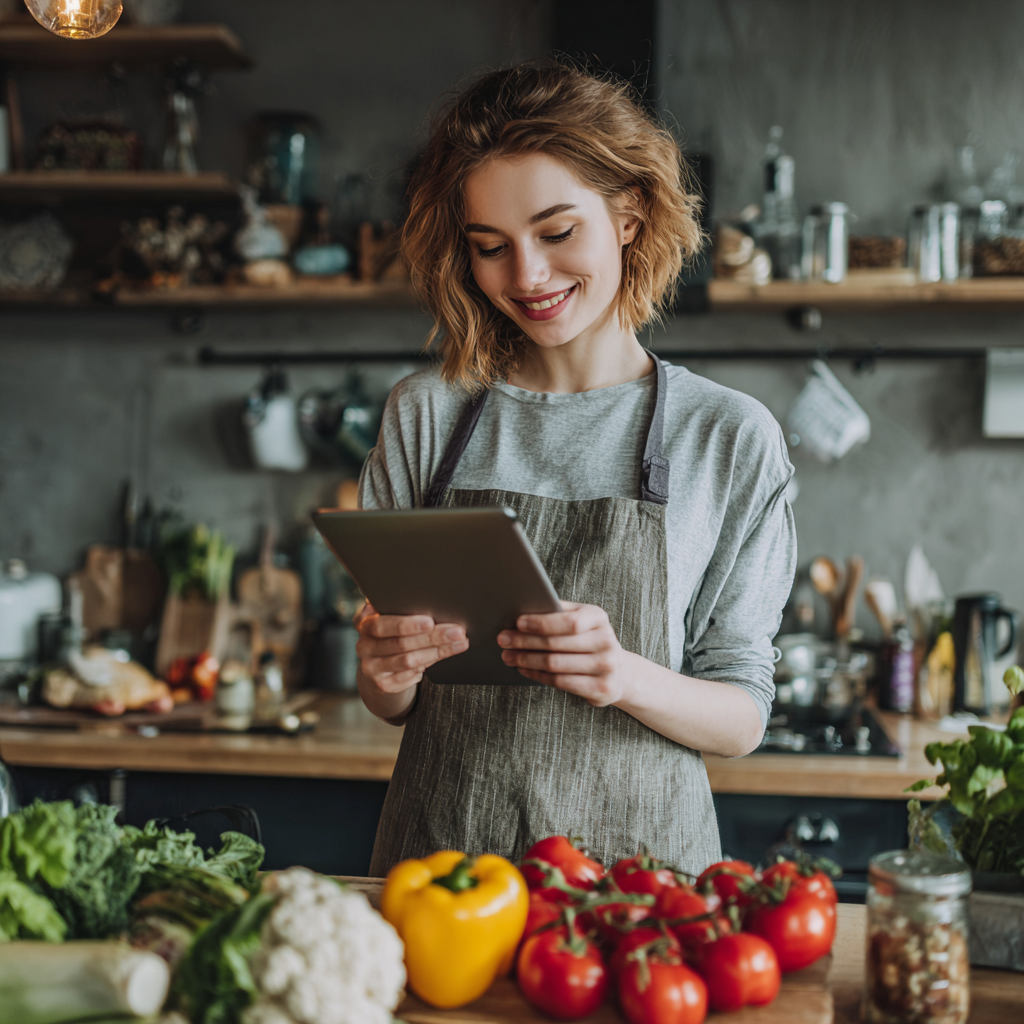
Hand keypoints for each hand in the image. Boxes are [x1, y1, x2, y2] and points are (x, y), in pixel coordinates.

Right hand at [356, 603, 467, 694]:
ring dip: (438, 652)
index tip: (431, 621)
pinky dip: (429, 665)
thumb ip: (402, 612)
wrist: (380, 669)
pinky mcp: (383, 685)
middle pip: (401, 643)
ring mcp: (371, 668)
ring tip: (459, 643)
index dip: (407, 624)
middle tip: (456, 632)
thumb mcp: (391, 622)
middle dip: (432, 637)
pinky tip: (443, 655)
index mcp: (364, 624)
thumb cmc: (392, 636)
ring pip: (409, 660)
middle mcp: (364, 646)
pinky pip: (410, 675)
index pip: (383, 624)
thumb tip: (438, 606)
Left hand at [497, 602, 634, 705]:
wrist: (620, 673)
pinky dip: (537, 675)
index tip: (517, 623)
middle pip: (557, 644)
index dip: (541, 623)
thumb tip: (523, 607)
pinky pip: (559, 682)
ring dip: (526, 660)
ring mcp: (605, 667)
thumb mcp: (581, 620)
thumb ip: (558, 612)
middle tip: (503, 640)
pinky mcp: (599, 689)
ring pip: (555, 664)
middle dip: (525, 642)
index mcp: (598, 619)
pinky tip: (524, 669)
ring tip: (508, 656)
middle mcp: (606, 642)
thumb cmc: (590, 641)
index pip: (569, 621)